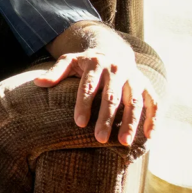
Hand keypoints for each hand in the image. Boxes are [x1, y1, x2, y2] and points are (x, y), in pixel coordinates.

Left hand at [34, 50, 157, 145]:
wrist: (112, 51)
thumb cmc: (86, 63)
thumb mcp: (69, 61)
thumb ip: (55, 72)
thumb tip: (37, 83)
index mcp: (96, 63)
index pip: (88, 86)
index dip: (84, 104)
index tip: (79, 124)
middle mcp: (117, 70)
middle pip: (111, 96)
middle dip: (106, 117)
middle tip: (99, 138)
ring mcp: (134, 78)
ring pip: (134, 101)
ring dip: (130, 122)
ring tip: (123, 142)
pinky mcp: (147, 86)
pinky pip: (154, 103)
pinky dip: (154, 118)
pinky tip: (149, 136)